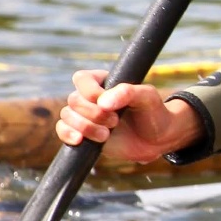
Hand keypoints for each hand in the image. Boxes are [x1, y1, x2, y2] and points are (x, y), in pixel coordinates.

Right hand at [56, 72, 202, 163]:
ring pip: (67, 116)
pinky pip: (63, 131)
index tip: (109, 104)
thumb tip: (102, 102)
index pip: (82, 79)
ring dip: (85, 127)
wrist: (157, 139)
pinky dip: (68, 135)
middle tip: (115, 122)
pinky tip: (80, 140)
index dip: (90, 92)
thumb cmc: (153, 112)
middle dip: (93, 114)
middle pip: (74, 100)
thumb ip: (127, 92)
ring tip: (106, 135)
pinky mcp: (83, 133)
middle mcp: (90, 97)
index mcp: (103, 82)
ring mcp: (85, 116)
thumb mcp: (147, 97)